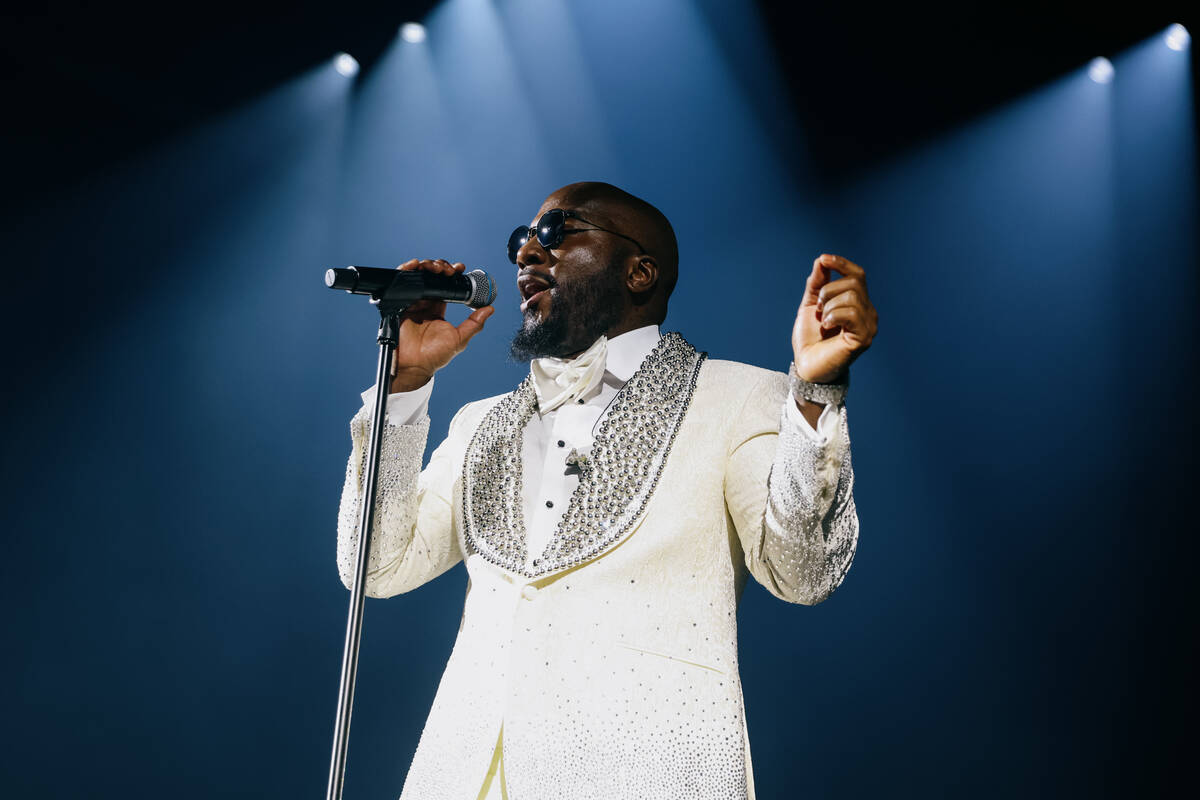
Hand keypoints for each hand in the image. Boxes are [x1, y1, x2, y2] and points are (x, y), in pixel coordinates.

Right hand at [389, 259, 494, 391]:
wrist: (414, 365)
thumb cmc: (434, 356)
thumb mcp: (459, 339)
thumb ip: (474, 324)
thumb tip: (490, 309)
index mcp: (438, 310)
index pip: (446, 287)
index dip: (452, 276)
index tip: (460, 269)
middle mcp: (425, 305)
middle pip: (432, 278)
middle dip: (440, 268)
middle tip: (448, 270)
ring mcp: (412, 304)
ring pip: (419, 277)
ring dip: (427, 267)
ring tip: (436, 268)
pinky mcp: (400, 305)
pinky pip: (402, 284)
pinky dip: (407, 271)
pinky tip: (415, 266)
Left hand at [792, 253, 877, 383]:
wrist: (806, 366)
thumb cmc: (810, 339)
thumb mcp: (810, 305)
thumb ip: (817, 284)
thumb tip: (822, 260)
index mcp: (858, 304)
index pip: (858, 275)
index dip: (842, 264)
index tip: (823, 259)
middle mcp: (868, 313)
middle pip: (854, 282)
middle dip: (828, 290)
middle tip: (818, 308)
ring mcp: (869, 325)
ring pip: (852, 296)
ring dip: (829, 306)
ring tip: (823, 321)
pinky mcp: (864, 338)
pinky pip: (851, 313)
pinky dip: (833, 315)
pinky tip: (827, 326)